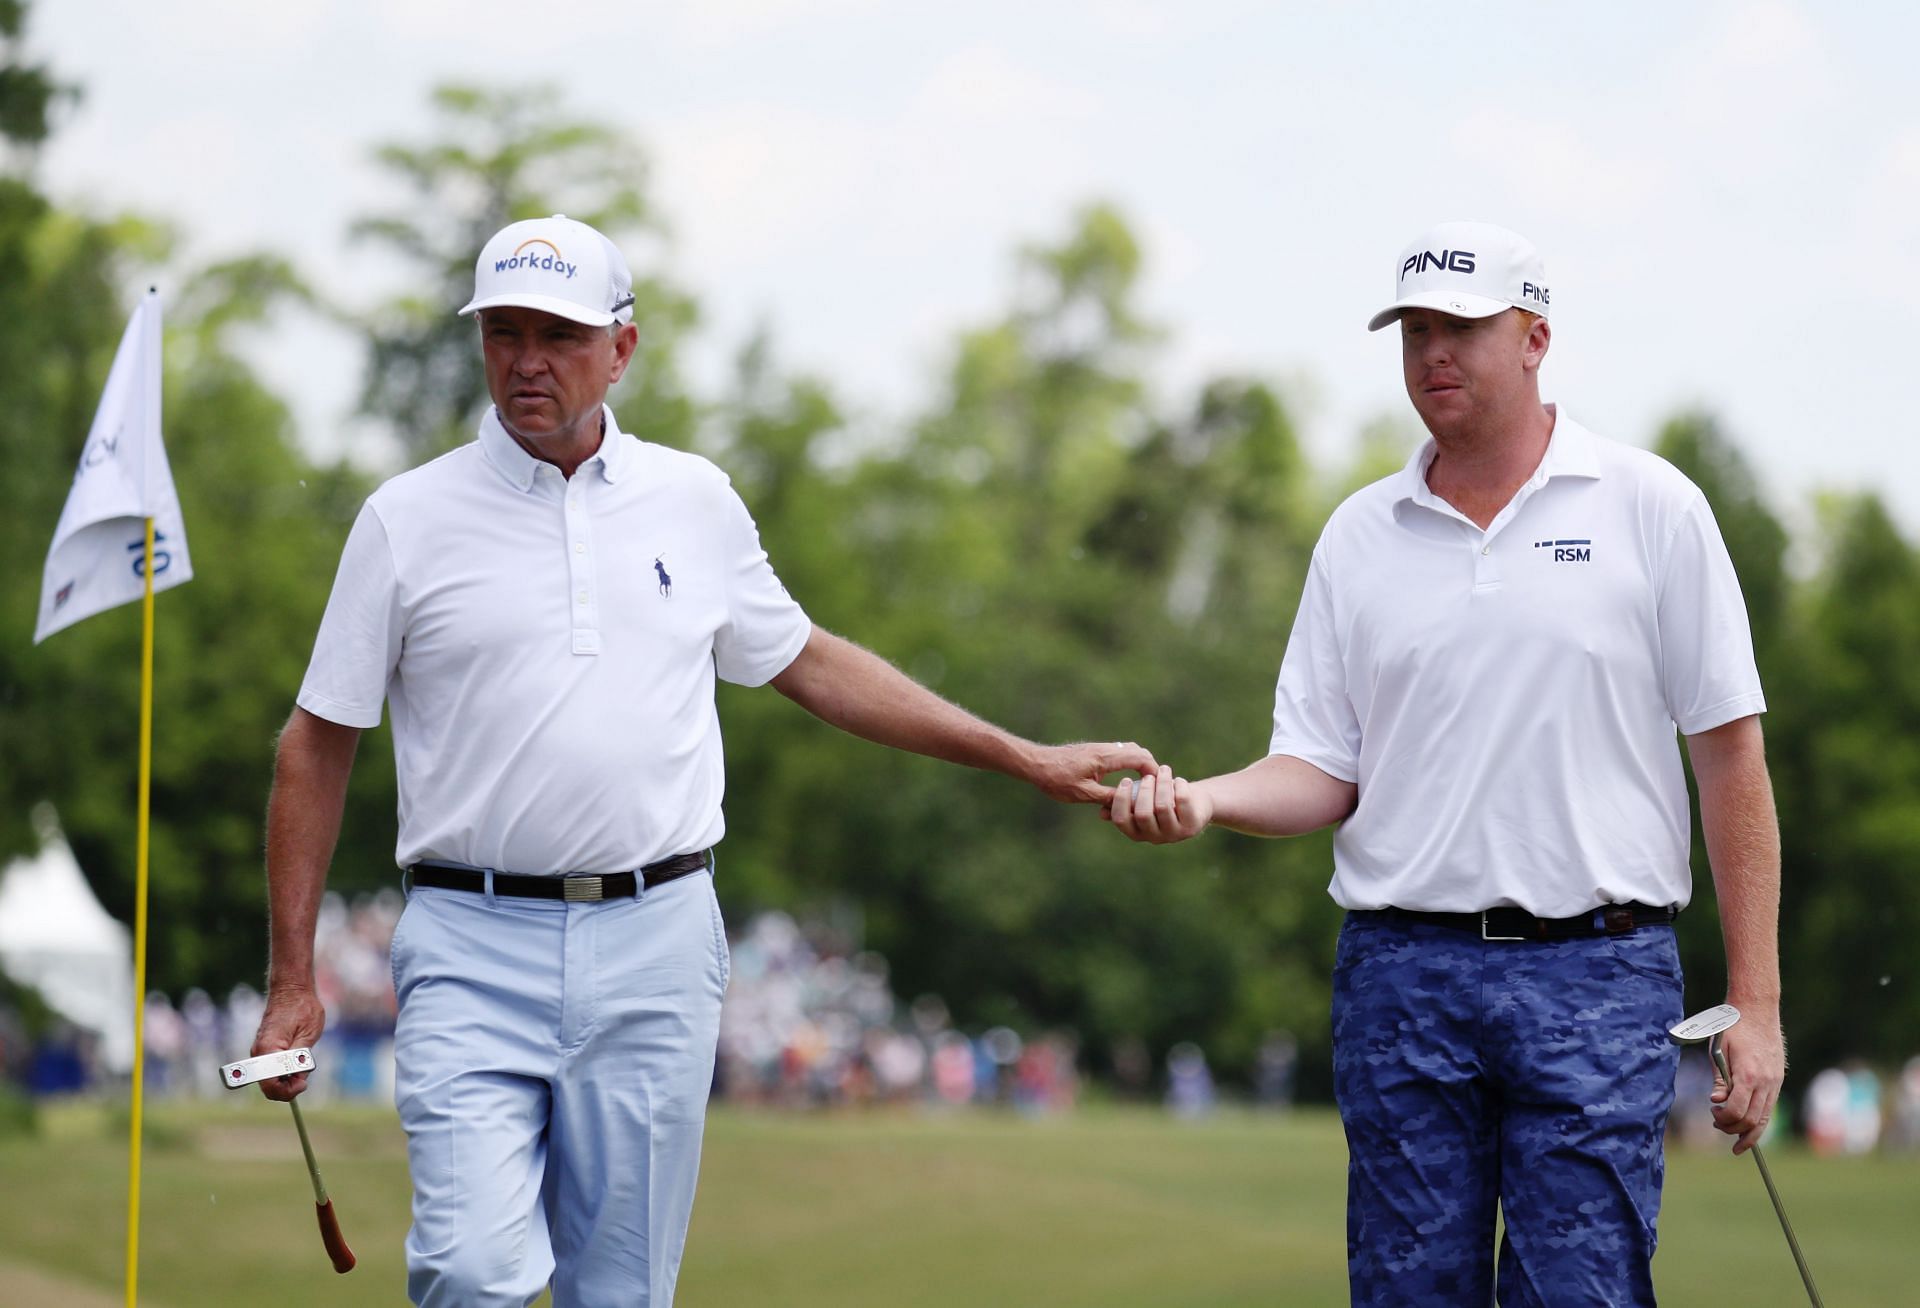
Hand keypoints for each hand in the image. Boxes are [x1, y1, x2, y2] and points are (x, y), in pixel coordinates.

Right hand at [251, 985, 326, 1101]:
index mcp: (268, 1049)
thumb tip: (296, 1080)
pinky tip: (295, 1065)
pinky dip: (282, 1073)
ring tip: (302, 1070)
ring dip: (285, 1081)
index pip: (269, 1084)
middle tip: (303, 1081)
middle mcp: (258, 1052)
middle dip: (285, 1089)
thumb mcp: (308, 1034)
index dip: (286, 1091)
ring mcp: (259, 1051)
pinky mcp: (264, 1049)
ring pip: (268, 1079)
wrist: (291, 990)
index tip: (302, 1084)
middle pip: (267, 1085)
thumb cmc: (302, 1008)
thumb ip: (300, 1059)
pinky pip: (270, 1070)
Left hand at [1029, 740, 1158, 803]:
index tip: (1159, 787)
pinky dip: (1128, 764)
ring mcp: (1100, 748)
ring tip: (1141, 786)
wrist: (1035, 763)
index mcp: (1105, 758)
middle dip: (1150, 768)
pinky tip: (1123, 781)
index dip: (1154, 772)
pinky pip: (1119, 754)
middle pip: (1139, 752)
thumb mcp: (1083, 793)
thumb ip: (1108, 797)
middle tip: (1153, 788)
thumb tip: (1131, 803)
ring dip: (1139, 765)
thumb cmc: (1056, 779)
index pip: (1140, 758)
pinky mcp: (1094, 751)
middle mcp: (1106, 749)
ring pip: (1130, 751)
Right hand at [1107, 766, 1212, 843]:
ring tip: (1164, 770)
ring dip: (1162, 784)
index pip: (1121, 820)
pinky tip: (1178, 780)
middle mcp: (1154, 838)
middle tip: (1148, 776)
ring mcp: (1174, 834)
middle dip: (1144, 790)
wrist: (1196, 804)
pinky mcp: (1192, 826)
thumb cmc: (1162, 800)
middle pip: (1143, 814)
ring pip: (1162, 807)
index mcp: (1137, 833)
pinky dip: (1179, 786)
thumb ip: (1124, 806)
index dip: (1121, 799)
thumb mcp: (1141, 803)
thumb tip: (1102, 813)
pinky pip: (1182, 802)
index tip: (1125, 780)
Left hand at [1710, 1005, 1785, 1154]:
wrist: (1757, 1010)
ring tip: (1733, 1135)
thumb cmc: (1732, 1028)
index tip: (1713, 1115)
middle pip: (1753, 1121)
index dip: (1724, 1120)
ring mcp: (1774, 1082)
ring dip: (1749, 1131)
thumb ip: (1719, 1079)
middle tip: (1718, 1126)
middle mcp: (1765, 1082)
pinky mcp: (1778, 1079)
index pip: (1737, 1111)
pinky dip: (1759, 1119)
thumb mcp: (1717, 1051)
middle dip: (1734, 1130)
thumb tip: (1716, 1102)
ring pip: (1765, 1118)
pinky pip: (1769, 1107)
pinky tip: (1748, 1123)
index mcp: (1748, 1075)